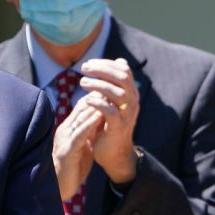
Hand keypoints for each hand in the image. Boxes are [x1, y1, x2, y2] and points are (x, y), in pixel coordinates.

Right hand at [53, 98, 102, 199]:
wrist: (61, 187)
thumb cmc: (73, 167)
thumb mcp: (83, 146)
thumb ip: (89, 133)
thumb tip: (100, 120)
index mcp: (69, 129)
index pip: (82, 107)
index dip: (96, 97)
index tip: (111, 89)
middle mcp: (65, 130)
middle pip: (81, 109)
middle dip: (97, 98)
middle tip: (112, 87)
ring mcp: (64, 140)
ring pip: (80, 118)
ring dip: (94, 107)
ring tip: (108, 97)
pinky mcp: (66, 151)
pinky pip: (79, 134)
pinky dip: (89, 124)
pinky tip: (99, 116)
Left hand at [80, 58, 139, 183]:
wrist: (114, 154)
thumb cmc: (109, 125)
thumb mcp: (114, 101)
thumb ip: (115, 83)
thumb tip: (120, 61)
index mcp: (131, 94)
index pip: (124, 70)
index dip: (106, 63)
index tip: (89, 64)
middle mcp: (133, 102)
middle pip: (122, 77)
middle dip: (102, 69)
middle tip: (84, 68)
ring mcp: (127, 115)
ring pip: (117, 93)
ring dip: (98, 84)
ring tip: (82, 82)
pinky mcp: (118, 127)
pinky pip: (110, 111)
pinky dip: (97, 102)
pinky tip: (86, 99)